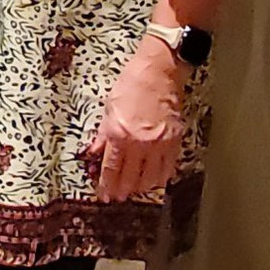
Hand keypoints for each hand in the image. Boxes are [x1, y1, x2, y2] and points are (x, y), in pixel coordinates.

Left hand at [85, 39, 186, 200]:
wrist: (159, 71)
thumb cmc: (131, 85)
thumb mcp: (108, 110)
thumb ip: (102, 135)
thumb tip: (94, 153)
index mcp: (119, 134)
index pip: (112, 168)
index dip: (107, 185)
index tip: (104, 195)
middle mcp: (140, 142)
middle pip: (131, 177)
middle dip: (123, 190)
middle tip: (118, 197)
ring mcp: (160, 142)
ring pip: (151, 176)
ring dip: (142, 187)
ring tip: (135, 191)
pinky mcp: (175, 139)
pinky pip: (168, 166)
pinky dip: (161, 176)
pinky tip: (156, 180)